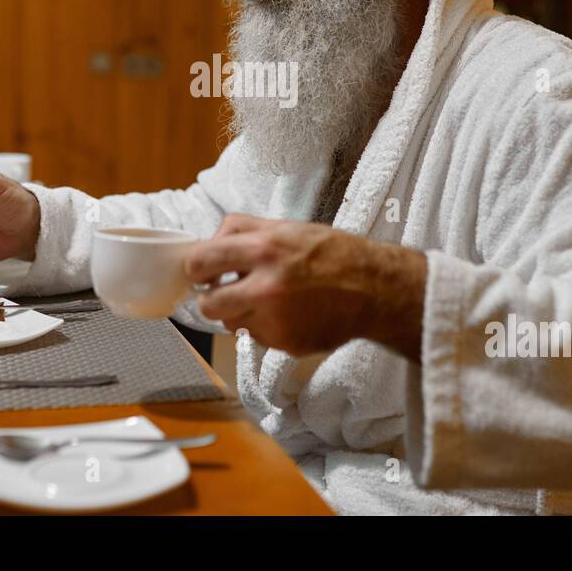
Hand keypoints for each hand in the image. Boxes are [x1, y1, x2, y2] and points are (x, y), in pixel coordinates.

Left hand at [184, 214, 427, 358]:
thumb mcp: (287, 227)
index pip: (201, 261)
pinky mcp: (285, 343)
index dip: (197, 268)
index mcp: (265, 249)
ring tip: (267, 300)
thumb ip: (243, 232)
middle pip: (208, 305)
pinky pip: (256, 337)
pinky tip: (288, 313)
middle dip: (212, 298)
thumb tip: (207, 245)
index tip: (203, 271)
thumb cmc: (332, 253)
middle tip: (225, 291)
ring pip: (230, 324)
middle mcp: (267, 286)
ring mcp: (276, 320)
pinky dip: (265, 327)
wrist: (374, 288)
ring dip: (240, 313)